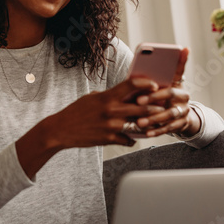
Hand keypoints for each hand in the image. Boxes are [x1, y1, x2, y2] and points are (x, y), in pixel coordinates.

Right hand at [42, 77, 163, 149]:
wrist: (61, 130)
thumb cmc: (76, 112)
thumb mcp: (92, 97)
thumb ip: (109, 96)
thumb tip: (125, 93)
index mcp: (107, 97)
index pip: (131, 84)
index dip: (146, 83)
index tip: (154, 85)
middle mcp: (111, 111)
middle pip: (142, 106)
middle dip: (156, 106)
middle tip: (163, 106)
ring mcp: (111, 126)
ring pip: (139, 125)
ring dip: (148, 124)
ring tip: (154, 122)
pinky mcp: (109, 139)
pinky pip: (129, 139)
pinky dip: (133, 138)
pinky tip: (134, 137)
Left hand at [132, 48, 199, 136]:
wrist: (178, 118)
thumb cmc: (159, 98)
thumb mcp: (156, 88)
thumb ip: (148, 83)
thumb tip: (131, 77)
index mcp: (177, 83)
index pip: (179, 69)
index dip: (182, 60)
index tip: (183, 49)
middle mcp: (183, 95)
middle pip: (171, 93)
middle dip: (154, 97)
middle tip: (139, 100)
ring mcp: (184, 110)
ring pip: (170, 113)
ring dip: (154, 118)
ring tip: (140, 122)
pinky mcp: (182, 124)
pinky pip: (169, 128)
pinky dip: (157, 131)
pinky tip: (147, 133)